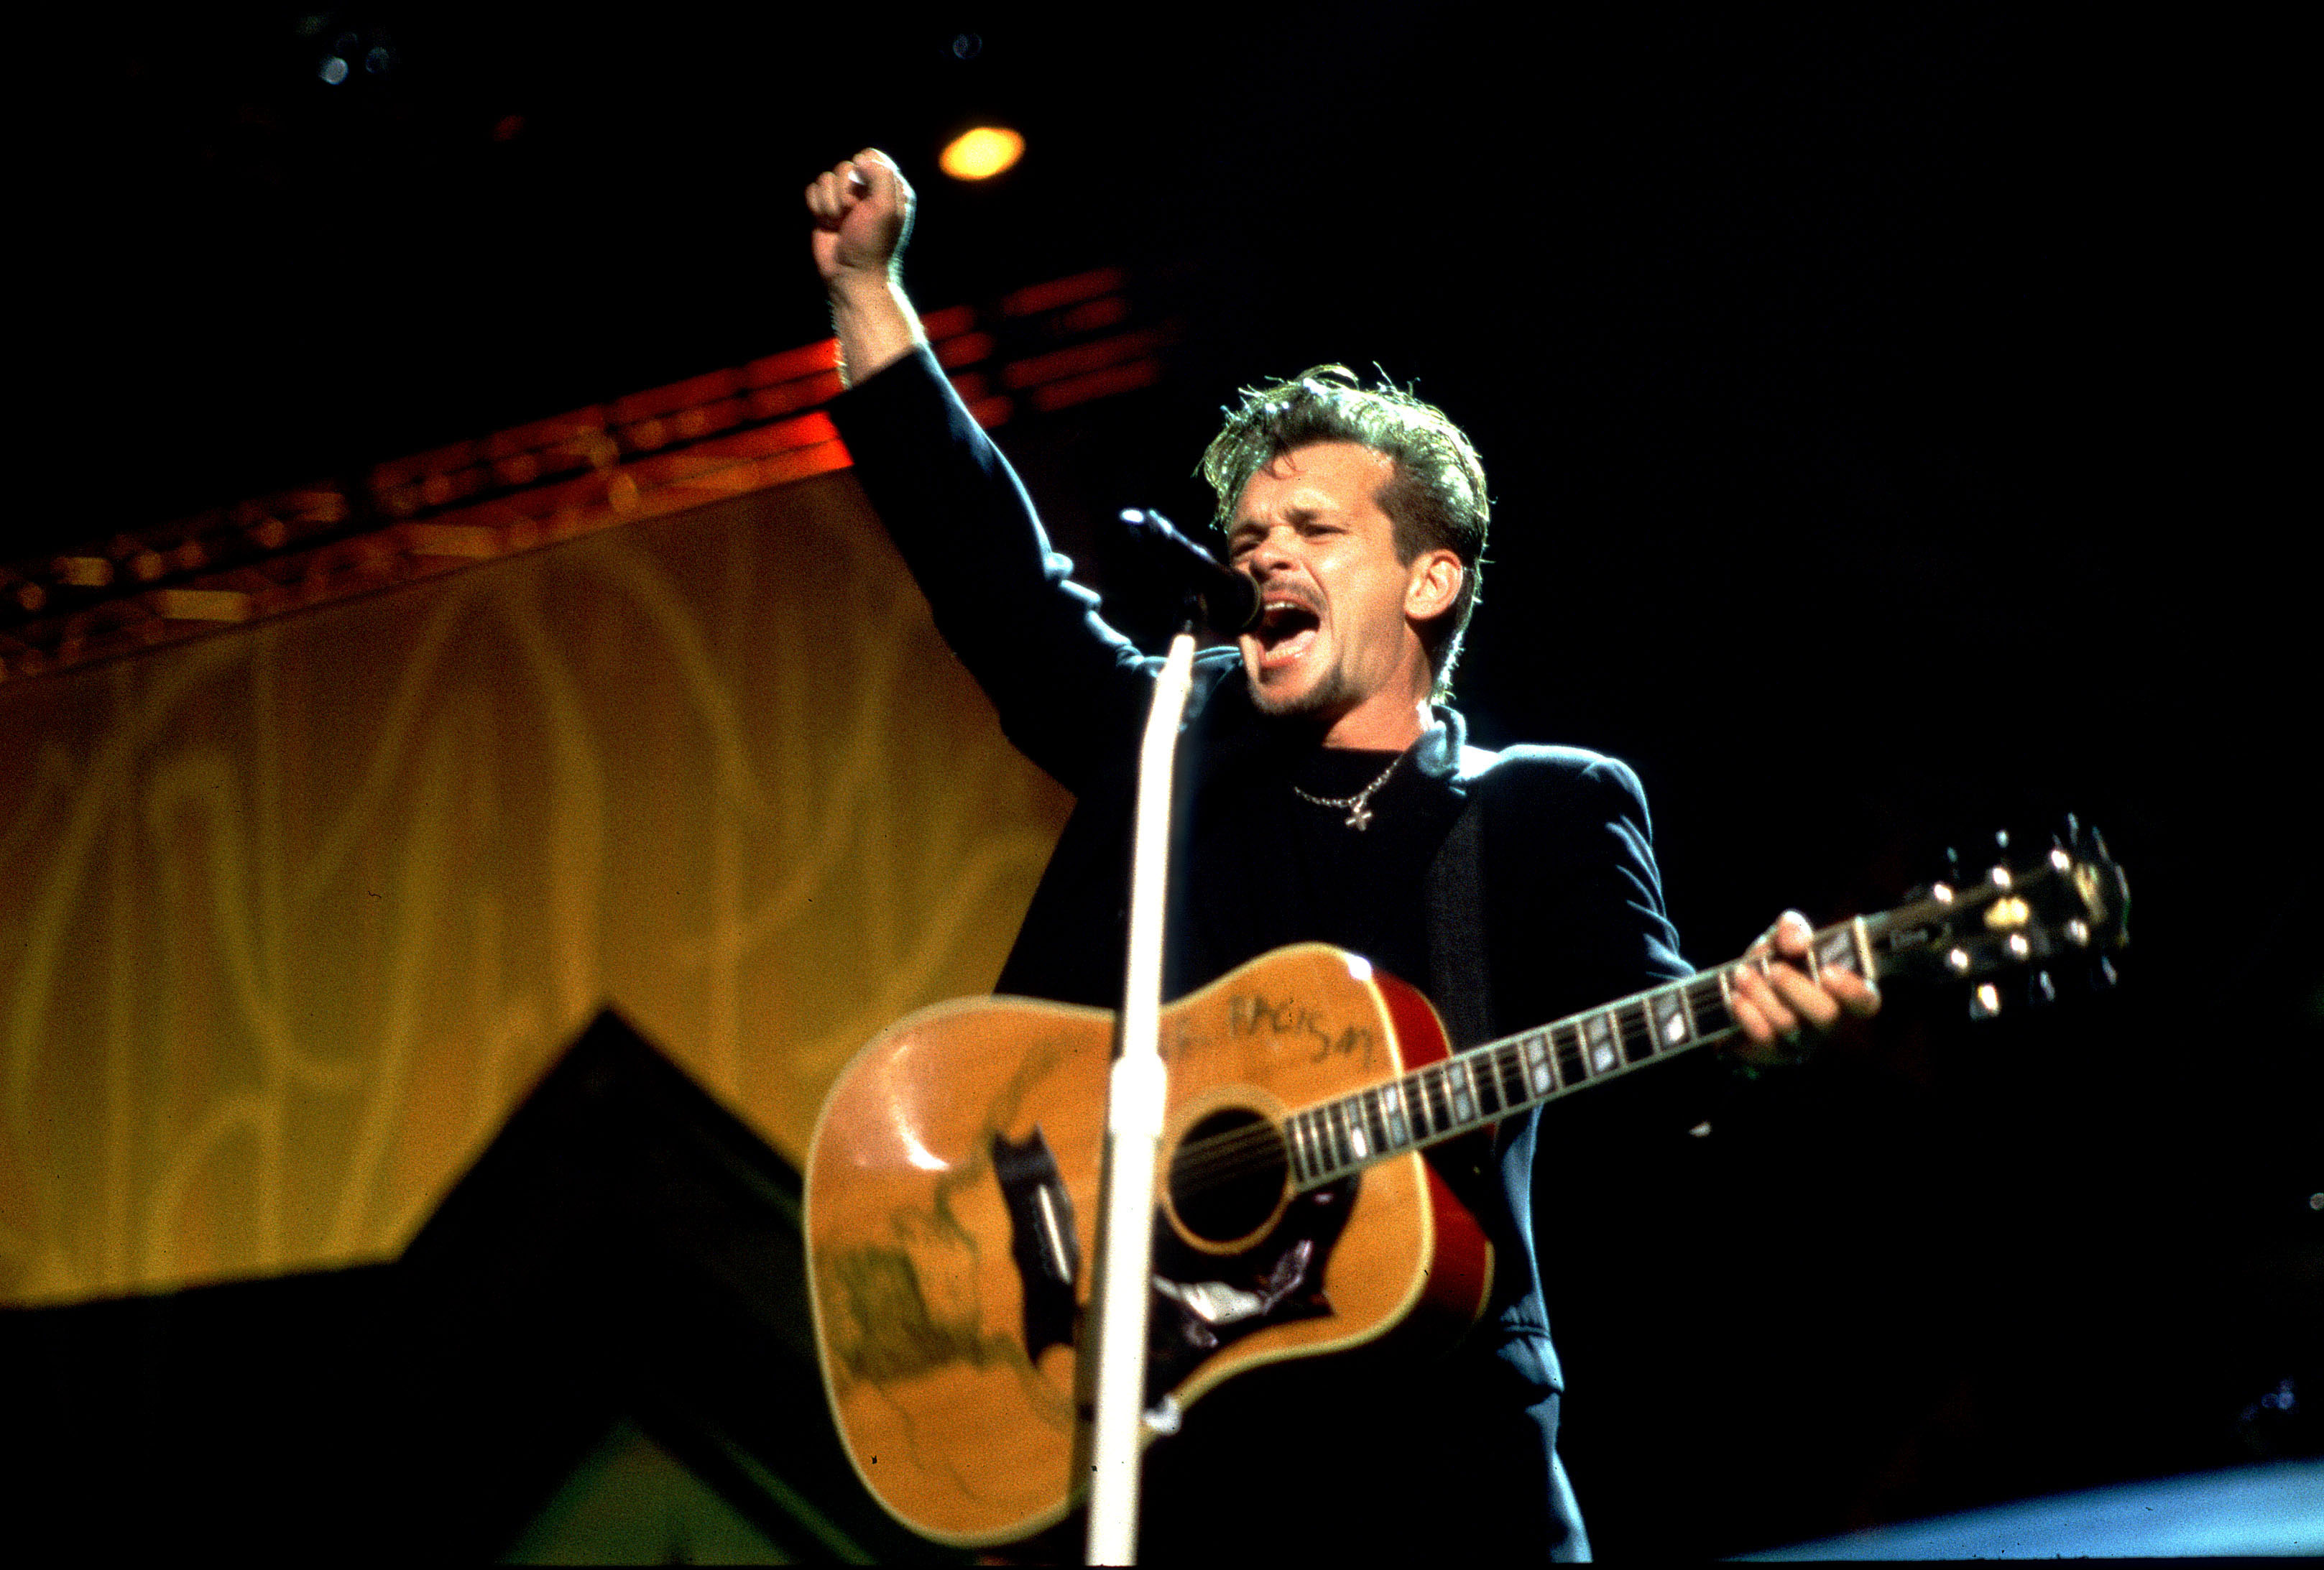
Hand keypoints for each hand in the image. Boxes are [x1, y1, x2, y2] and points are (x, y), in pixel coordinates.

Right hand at [806, 148, 913, 285]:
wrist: (851, 274)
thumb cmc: (873, 244)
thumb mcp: (886, 209)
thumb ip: (881, 177)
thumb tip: (860, 159)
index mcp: (889, 188)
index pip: (872, 156)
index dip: (863, 170)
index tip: (865, 192)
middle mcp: (867, 191)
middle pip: (845, 167)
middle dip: (844, 191)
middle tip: (852, 214)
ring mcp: (844, 200)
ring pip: (826, 178)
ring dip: (830, 202)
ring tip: (839, 222)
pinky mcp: (825, 209)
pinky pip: (813, 190)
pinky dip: (817, 206)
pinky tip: (828, 224)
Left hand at [1727, 910, 1880, 1063]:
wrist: (1738, 987)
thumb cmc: (1774, 960)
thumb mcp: (1781, 938)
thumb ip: (1792, 929)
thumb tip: (1798, 942)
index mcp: (1841, 992)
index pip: (1866, 1001)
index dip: (1852, 990)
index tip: (1828, 971)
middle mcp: (1828, 1020)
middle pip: (1826, 1016)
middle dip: (1797, 990)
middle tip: (1775, 970)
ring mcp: (1803, 1040)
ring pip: (1789, 1025)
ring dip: (1762, 996)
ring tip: (1742, 974)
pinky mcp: (1775, 1052)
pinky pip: (1764, 1038)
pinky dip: (1747, 1014)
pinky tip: (1736, 997)